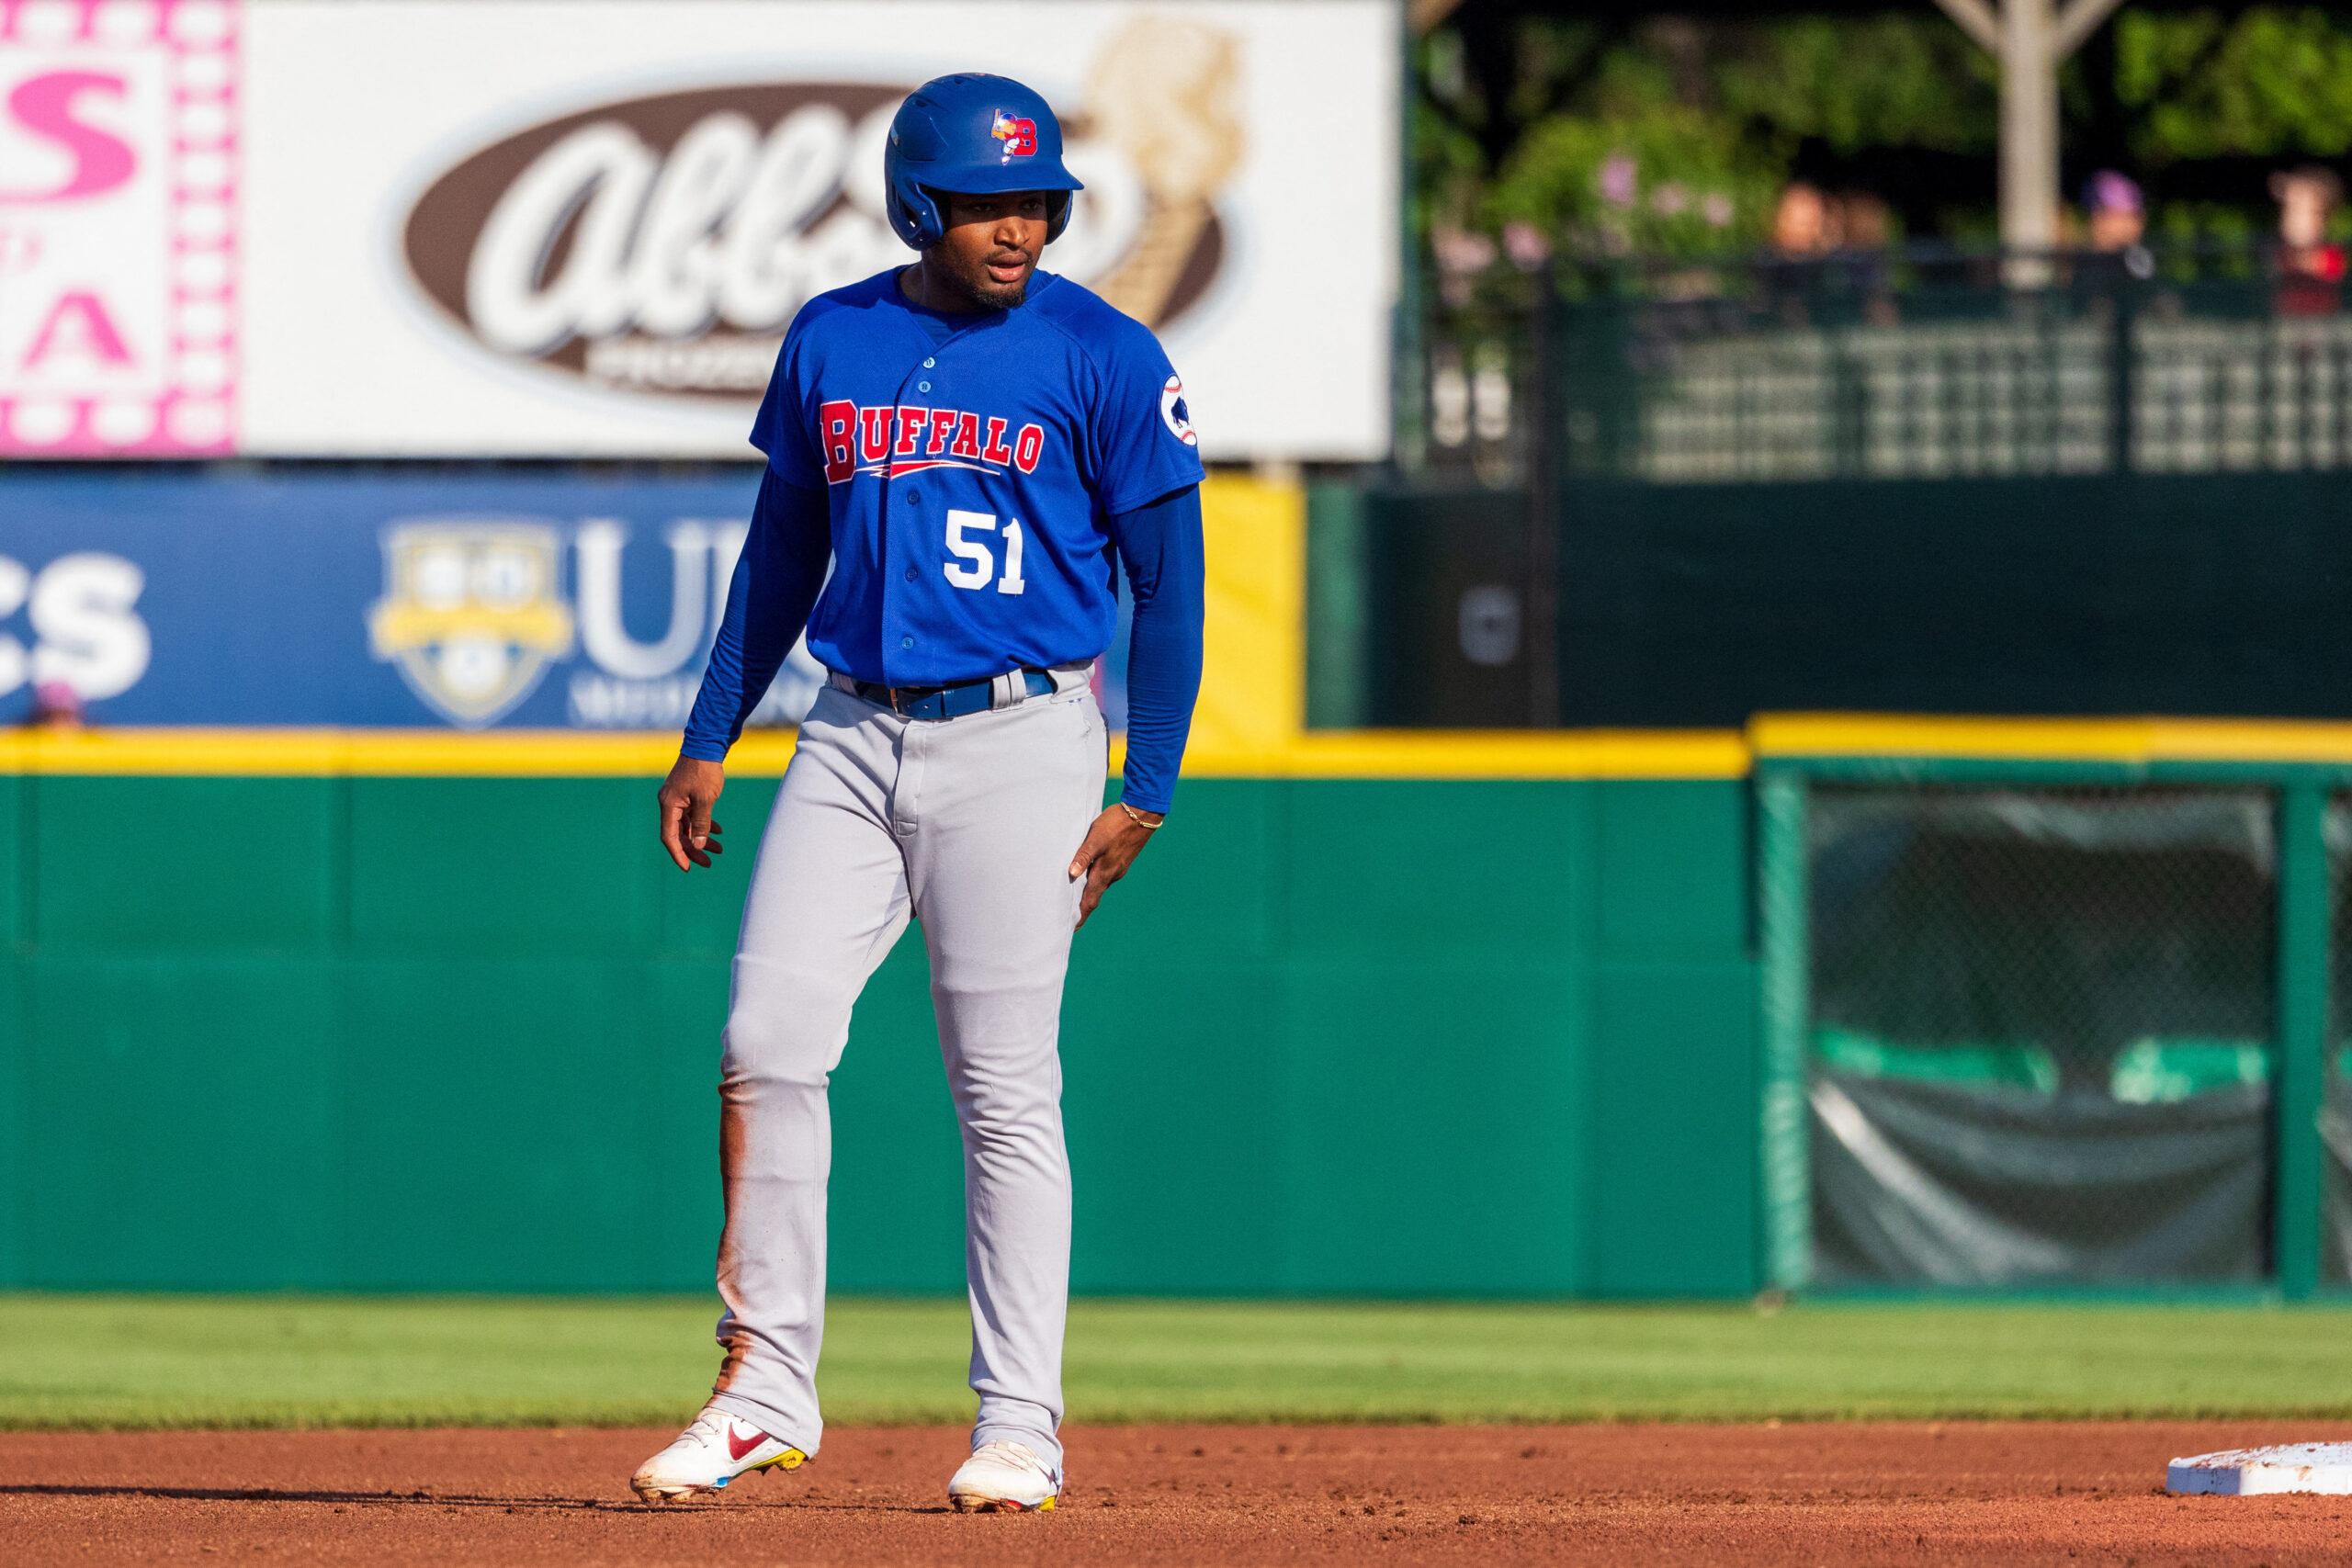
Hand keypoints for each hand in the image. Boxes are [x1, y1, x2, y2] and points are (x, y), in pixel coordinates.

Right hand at [657, 756, 727, 871]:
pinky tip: (718, 831)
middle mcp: (670, 803)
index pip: (669, 837)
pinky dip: (704, 824)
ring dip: (701, 838)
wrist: (707, 744)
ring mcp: (678, 799)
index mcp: (669, 805)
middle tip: (709, 863)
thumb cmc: (705, 770)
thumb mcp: (706, 800)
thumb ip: (702, 823)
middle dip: (694, 850)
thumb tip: (699, 846)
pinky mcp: (687, 794)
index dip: (678, 854)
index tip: (689, 868)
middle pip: (679, 834)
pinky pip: (693, 815)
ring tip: (719, 849)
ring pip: (688, 826)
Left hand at [1067, 803, 1161, 927]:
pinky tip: (1089, 875)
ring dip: (1088, 894)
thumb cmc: (1116, 824)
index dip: (1080, 916)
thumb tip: (1071, 873)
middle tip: (1070, 919)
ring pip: (1100, 886)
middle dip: (1082, 909)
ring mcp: (1119, 867)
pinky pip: (1106, 876)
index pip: (1089, 901)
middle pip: (1094, 897)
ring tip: (1075, 898)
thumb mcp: (1096, 838)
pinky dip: (1095, 881)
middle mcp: (1112, 874)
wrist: (1143, 814)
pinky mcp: (1122, 860)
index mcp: (1104, 872)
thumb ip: (1083, 855)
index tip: (1071, 929)